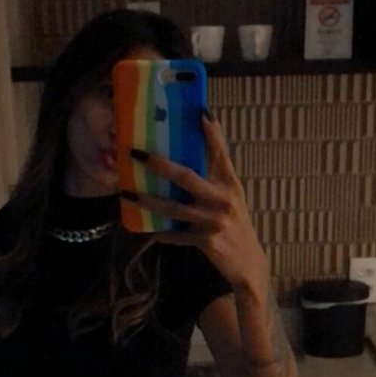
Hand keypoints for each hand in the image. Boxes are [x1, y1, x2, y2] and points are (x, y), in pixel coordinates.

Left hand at [121, 114, 267, 292]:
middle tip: (136, 153)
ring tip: (127, 194)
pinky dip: (162, 233)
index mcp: (230, 185)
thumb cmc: (236, 225)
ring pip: (174, 208)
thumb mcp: (232, 196)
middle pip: (187, 176)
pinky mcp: (206, 242)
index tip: (199, 113)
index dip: (211, 134)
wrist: (248, 263)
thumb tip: (205, 139)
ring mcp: (213, 221)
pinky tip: (147, 230)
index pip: (220, 154)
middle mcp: (223, 200)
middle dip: (159, 164)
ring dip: (148, 201)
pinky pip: (176, 235)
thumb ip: (218, 172)